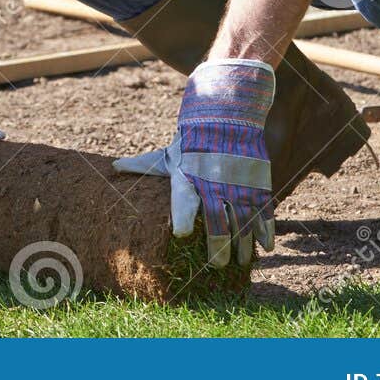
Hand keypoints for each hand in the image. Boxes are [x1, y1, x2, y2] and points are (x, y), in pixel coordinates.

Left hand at [114, 59, 275, 266]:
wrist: (226, 113)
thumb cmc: (191, 140)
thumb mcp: (168, 153)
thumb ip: (143, 165)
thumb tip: (114, 167)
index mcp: (188, 176)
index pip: (184, 198)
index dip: (183, 216)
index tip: (181, 233)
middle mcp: (214, 181)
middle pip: (217, 220)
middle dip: (218, 246)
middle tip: (217, 266)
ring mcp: (238, 182)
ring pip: (243, 220)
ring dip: (243, 245)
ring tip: (240, 263)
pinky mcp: (257, 181)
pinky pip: (264, 210)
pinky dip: (266, 229)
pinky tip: (266, 246)